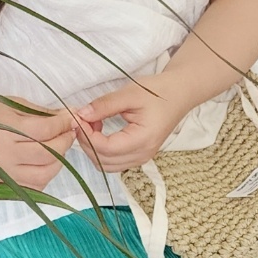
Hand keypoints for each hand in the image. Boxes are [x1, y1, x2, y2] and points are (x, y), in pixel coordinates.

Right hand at [0, 97, 79, 190]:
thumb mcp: (14, 104)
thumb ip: (43, 112)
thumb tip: (71, 117)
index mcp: (3, 130)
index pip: (43, 130)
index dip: (63, 124)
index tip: (72, 118)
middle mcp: (3, 155)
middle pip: (46, 154)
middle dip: (64, 142)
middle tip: (69, 132)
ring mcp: (4, 173)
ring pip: (43, 175)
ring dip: (59, 161)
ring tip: (59, 147)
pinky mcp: (4, 184)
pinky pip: (34, 187)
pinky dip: (46, 176)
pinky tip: (47, 162)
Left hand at [73, 72, 194, 172]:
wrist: (179, 94)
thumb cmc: (158, 92)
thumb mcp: (130, 94)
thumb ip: (104, 105)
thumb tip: (81, 115)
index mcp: (142, 140)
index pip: (105, 148)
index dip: (87, 135)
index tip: (79, 118)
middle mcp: (142, 155)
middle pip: (103, 161)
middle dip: (87, 142)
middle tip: (82, 120)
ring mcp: (141, 158)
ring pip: (106, 165)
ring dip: (93, 148)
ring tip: (92, 124)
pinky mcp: (138, 156)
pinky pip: (113, 162)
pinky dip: (101, 150)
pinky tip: (101, 130)